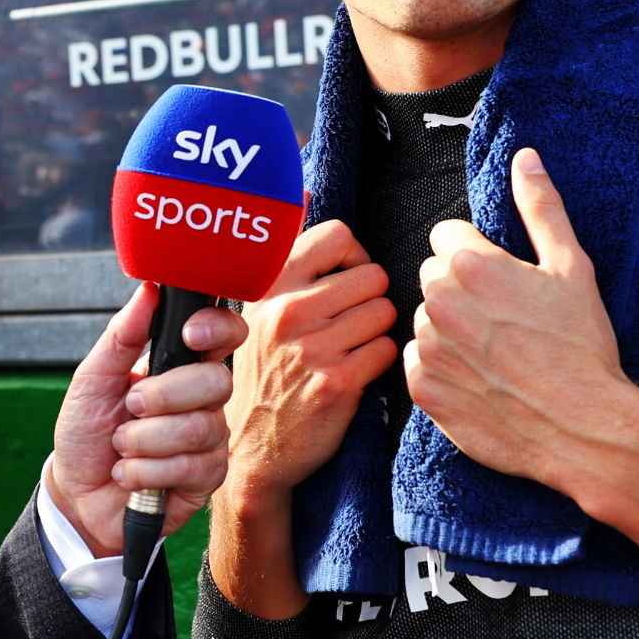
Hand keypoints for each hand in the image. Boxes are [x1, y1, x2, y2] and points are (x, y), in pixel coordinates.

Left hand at [48, 283, 246, 555]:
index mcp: (180, 365)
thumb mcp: (92, 378)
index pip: (225, 334)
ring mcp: (210, 438)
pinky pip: (191, 466)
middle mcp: (203, 398)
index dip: (217, 329)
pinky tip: (130, 474)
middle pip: (217, 381)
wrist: (77, 494)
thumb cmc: (87, 432)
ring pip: (199, 428)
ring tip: (121, 447)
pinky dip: (146, 471)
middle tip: (130, 407)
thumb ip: (121, 336)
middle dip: (163, 396)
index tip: (188, 335)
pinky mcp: (207, 477)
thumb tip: (148, 290)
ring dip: (144, 440)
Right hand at [227, 220, 396, 494]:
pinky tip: (357, 370)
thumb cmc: (263, 370)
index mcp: (269, 285)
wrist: (251, 446)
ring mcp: (311, 348)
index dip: (353, 256)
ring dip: (377, 330)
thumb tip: (304, 192)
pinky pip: (386, 350)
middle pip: (371, 275)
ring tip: (353, 345)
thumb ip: (285, 251)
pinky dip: (380, 360)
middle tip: (352, 320)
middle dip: (371, 297)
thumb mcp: (257, 306)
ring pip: (384, 311)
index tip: (343, 278)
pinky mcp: (336, 383)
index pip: (339, 235)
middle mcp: (286, 311)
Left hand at [404, 149, 627, 491]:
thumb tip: (525, 158)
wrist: (582, 428)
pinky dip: (442, 371)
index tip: (502, 279)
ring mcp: (426, 346)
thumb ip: (541, 208)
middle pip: (432, 277)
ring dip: (449, 331)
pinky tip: (481, 382)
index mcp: (470, 264)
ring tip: (496, 355)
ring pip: (425, 322)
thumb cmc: (581, 346)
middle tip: (503, 319)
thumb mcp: (572, 267)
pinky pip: (418, 364)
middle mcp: (437, 301)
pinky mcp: (421, 389)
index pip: (445, 236)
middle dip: (460, 290)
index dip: (476, 255)